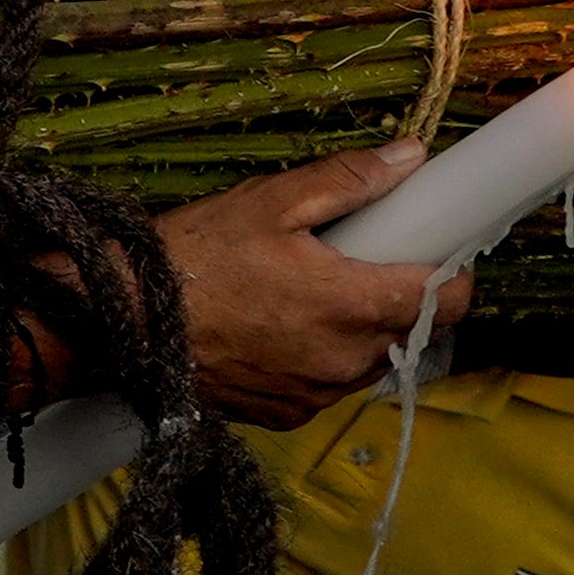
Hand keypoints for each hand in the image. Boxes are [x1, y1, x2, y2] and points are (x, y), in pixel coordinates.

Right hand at [154, 146, 459, 426]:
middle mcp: (345, 360)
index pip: (451, 300)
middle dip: (398, 297)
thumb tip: (410, 158)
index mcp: (351, 304)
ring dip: (360, 332)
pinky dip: (321, 360)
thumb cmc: (191, 258)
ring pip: (373, 361)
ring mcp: (316, 394)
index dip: (451, 273)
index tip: (431, 251)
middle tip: (356, 263)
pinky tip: (280, 331)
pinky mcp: (287, 416)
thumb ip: (348, 180)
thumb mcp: (268, 202)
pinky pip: (329, 386)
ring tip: (310, 296)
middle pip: (413, 330)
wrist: (122, 322)